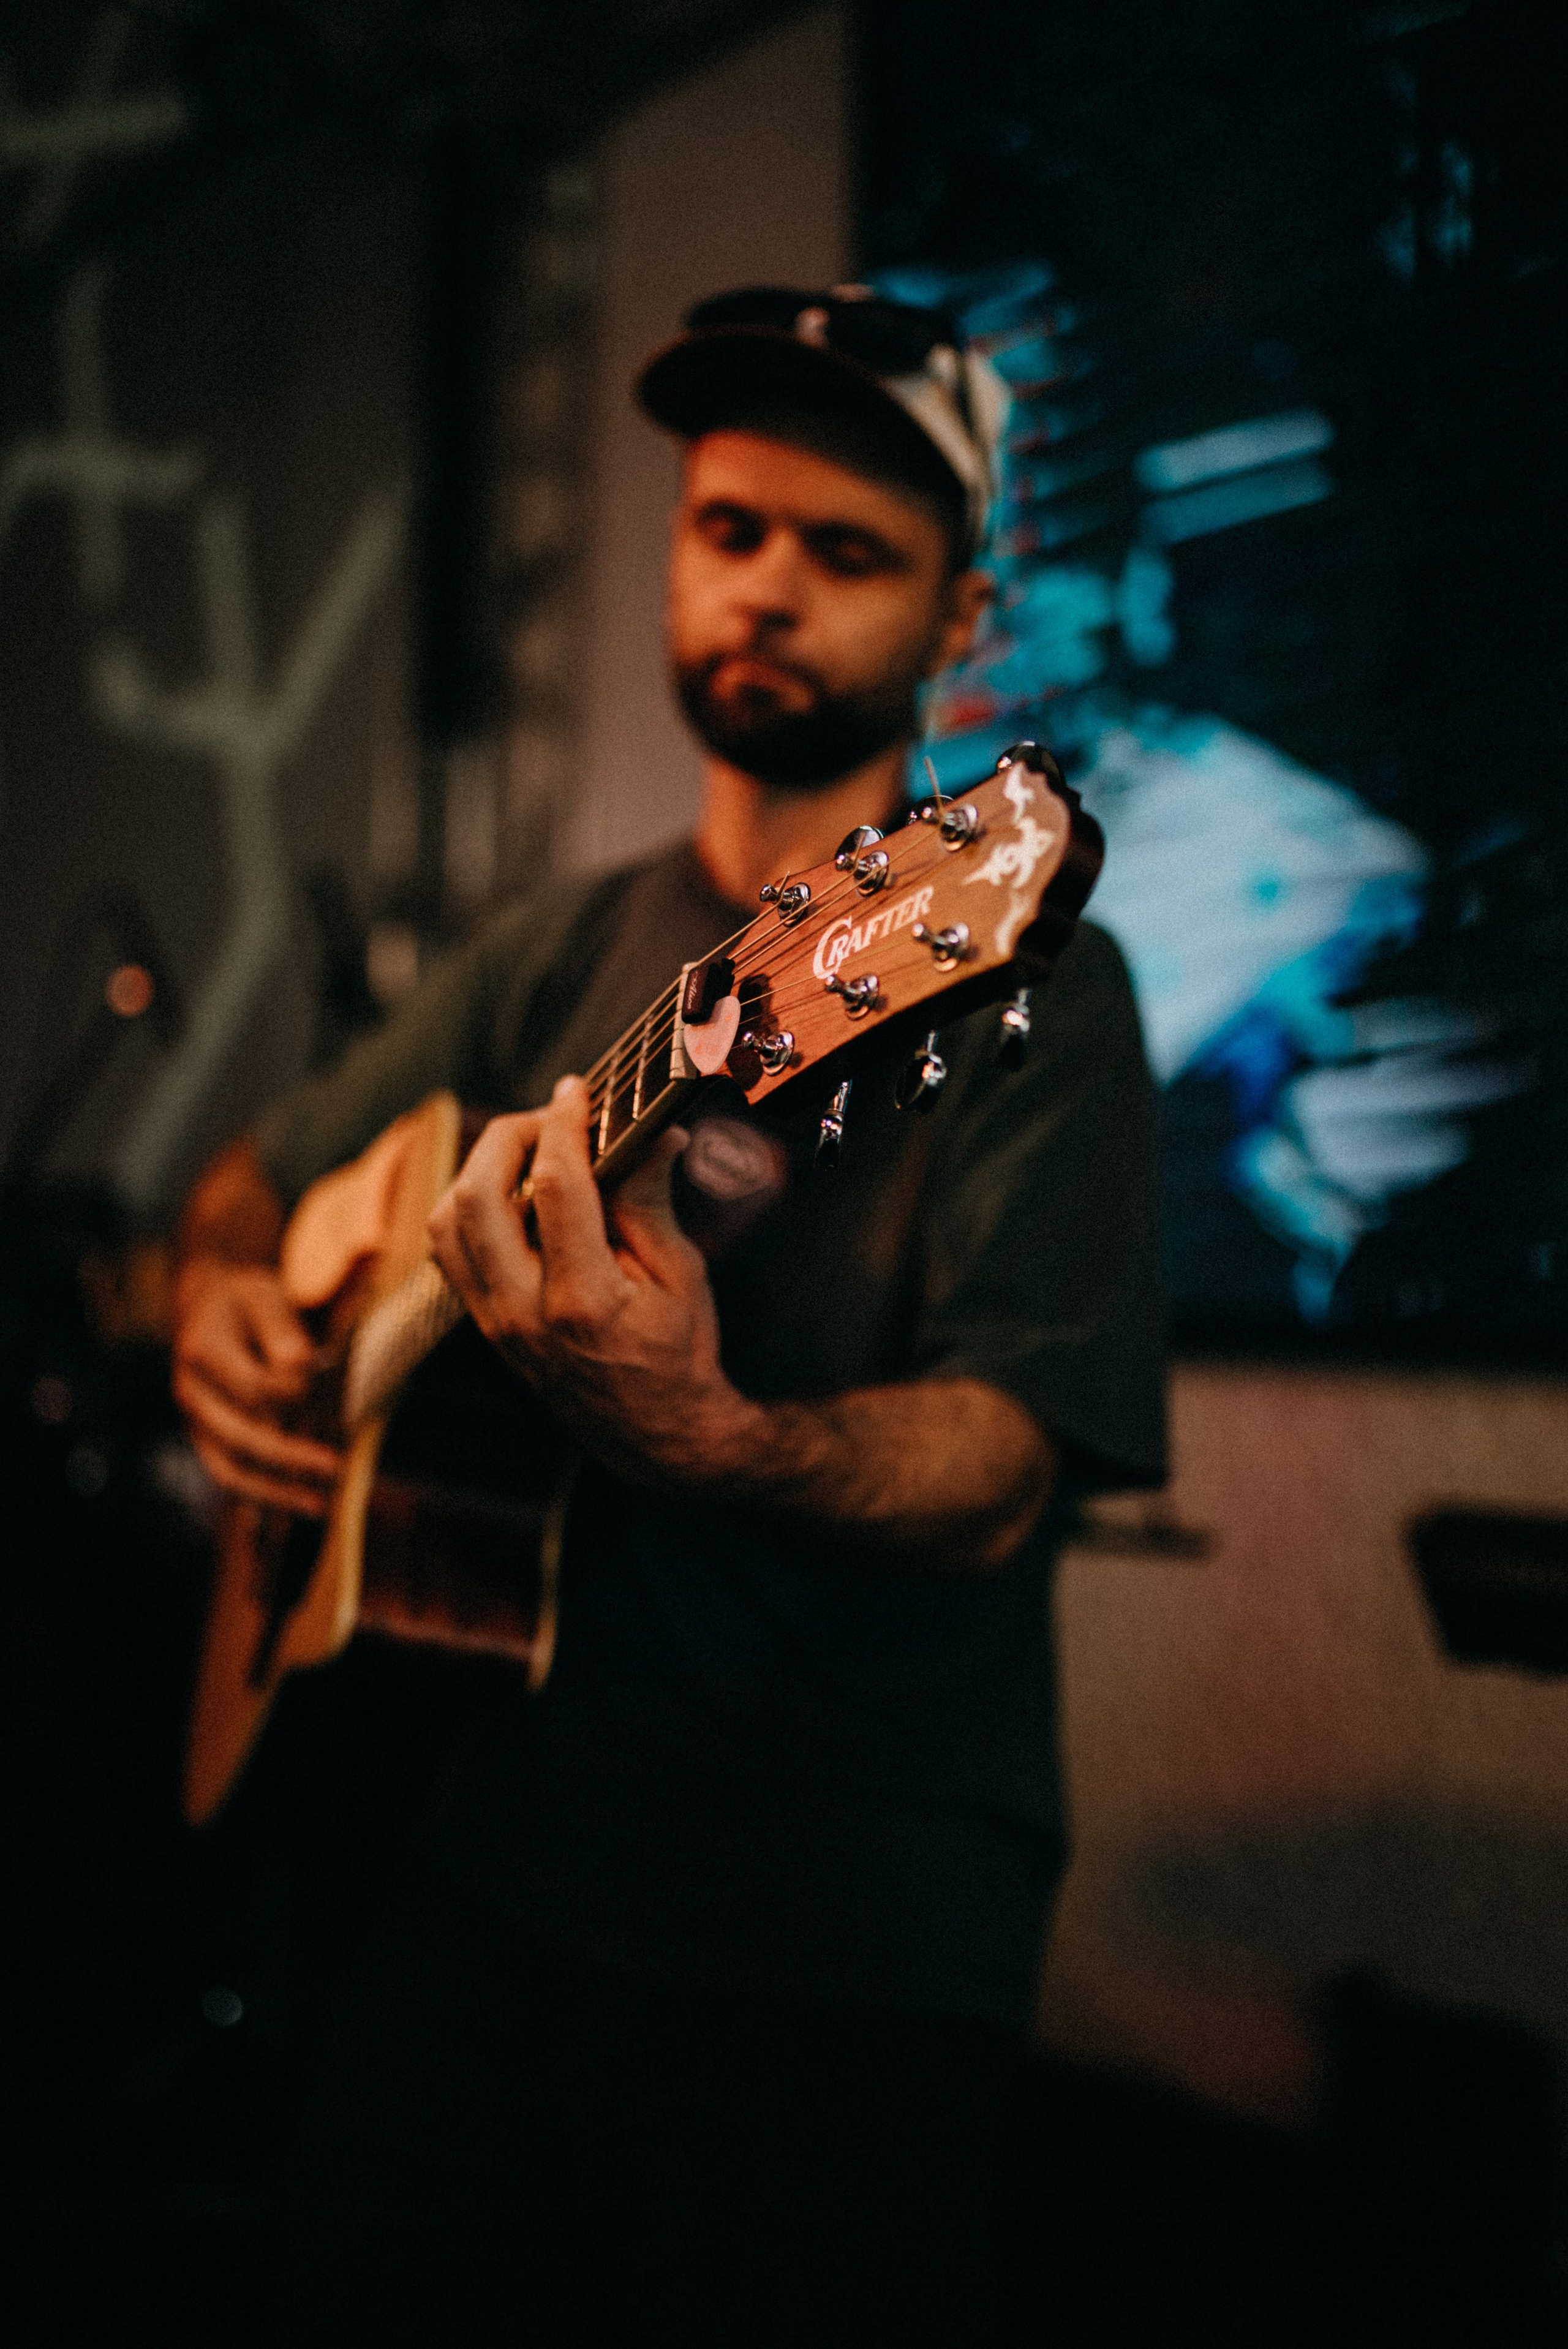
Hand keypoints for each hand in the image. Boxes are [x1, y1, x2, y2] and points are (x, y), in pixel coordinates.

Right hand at [173, 1258, 341, 1514]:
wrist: (209, 1306)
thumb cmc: (246, 1301)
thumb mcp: (265, 1297)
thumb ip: (283, 1330)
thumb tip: (300, 1370)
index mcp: (203, 1351)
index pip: (253, 1387)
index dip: (294, 1395)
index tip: (330, 1390)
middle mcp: (191, 1392)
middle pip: (239, 1435)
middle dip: (290, 1456)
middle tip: (335, 1466)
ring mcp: (195, 1421)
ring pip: (230, 1468)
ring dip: (276, 1491)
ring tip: (321, 1505)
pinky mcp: (207, 1440)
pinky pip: (230, 1476)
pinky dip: (263, 1497)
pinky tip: (300, 1506)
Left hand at [426, 1079, 758, 1484]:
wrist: (653, 1433)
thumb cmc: (678, 1352)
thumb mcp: (682, 1275)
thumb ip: (652, 1201)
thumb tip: (652, 1132)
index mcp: (583, 1298)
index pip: (553, 1185)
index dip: (562, 1124)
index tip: (576, 1090)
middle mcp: (523, 1312)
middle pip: (477, 1195)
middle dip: (508, 1136)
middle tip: (549, 1117)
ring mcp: (495, 1323)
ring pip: (447, 1222)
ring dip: (479, 1170)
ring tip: (526, 1152)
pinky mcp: (484, 1326)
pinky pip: (448, 1252)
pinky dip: (468, 1209)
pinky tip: (510, 1195)